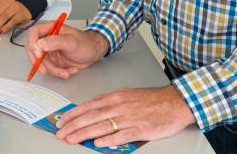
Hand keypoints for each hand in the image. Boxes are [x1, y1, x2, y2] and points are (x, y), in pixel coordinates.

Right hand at [25, 24, 107, 78]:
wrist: (94, 53)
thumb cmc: (86, 43)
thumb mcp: (72, 42)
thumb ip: (56, 42)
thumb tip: (39, 44)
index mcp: (51, 29)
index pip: (34, 33)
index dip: (33, 43)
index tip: (38, 54)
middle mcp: (47, 39)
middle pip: (32, 49)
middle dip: (38, 62)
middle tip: (45, 70)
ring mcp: (49, 51)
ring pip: (41, 62)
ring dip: (53, 70)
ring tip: (66, 73)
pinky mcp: (53, 61)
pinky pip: (50, 69)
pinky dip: (59, 73)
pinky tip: (70, 71)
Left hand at [54, 85, 195, 146]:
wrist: (175, 102)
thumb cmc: (152, 100)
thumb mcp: (126, 94)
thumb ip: (109, 100)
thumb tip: (92, 106)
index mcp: (115, 97)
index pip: (88, 106)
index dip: (72, 114)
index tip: (61, 122)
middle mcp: (119, 106)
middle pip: (91, 116)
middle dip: (73, 126)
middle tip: (61, 133)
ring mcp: (129, 118)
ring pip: (102, 125)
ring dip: (85, 133)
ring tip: (73, 140)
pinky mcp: (141, 129)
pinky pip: (122, 135)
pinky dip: (109, 139)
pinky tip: (98, 144)